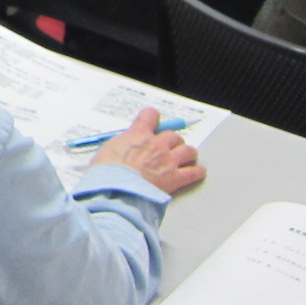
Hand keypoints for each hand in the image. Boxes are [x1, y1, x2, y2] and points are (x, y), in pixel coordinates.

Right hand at [90, 108, 205, 194]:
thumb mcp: (107, 149)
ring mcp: (168, 161)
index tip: (152, 122)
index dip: (152, 118)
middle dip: (172, 140)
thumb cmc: (108, 171)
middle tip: (168, 146)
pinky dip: (197, 172)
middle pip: (173, 135)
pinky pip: (194, 172)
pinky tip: (198, 171)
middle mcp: (157, 144)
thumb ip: (119, 145)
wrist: (117, 188)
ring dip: (187, 153)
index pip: (151, 116)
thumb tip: (119, 148)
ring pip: (188, 150)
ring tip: (186, 156)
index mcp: (139, 134)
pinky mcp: (175, 178)